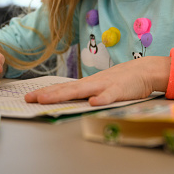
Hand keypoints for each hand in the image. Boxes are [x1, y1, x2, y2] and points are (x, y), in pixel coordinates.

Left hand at [24, 56, 167, 105]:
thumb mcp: (102, 87)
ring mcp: (105, 86)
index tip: (29, 97)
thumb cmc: (123, 80)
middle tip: (29, 99)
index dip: (46, 92)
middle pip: (67, 89)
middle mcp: (93, 84)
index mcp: (88, 84)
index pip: (63, 88)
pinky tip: (93, 103)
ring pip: (82, 91)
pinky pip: (110, 96)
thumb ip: (88, 94)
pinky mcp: (120, 90)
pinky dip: (101, 99)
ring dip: (64, 95)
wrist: (144, 70)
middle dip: (47, 94)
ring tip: (47, 99)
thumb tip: (72, 101)